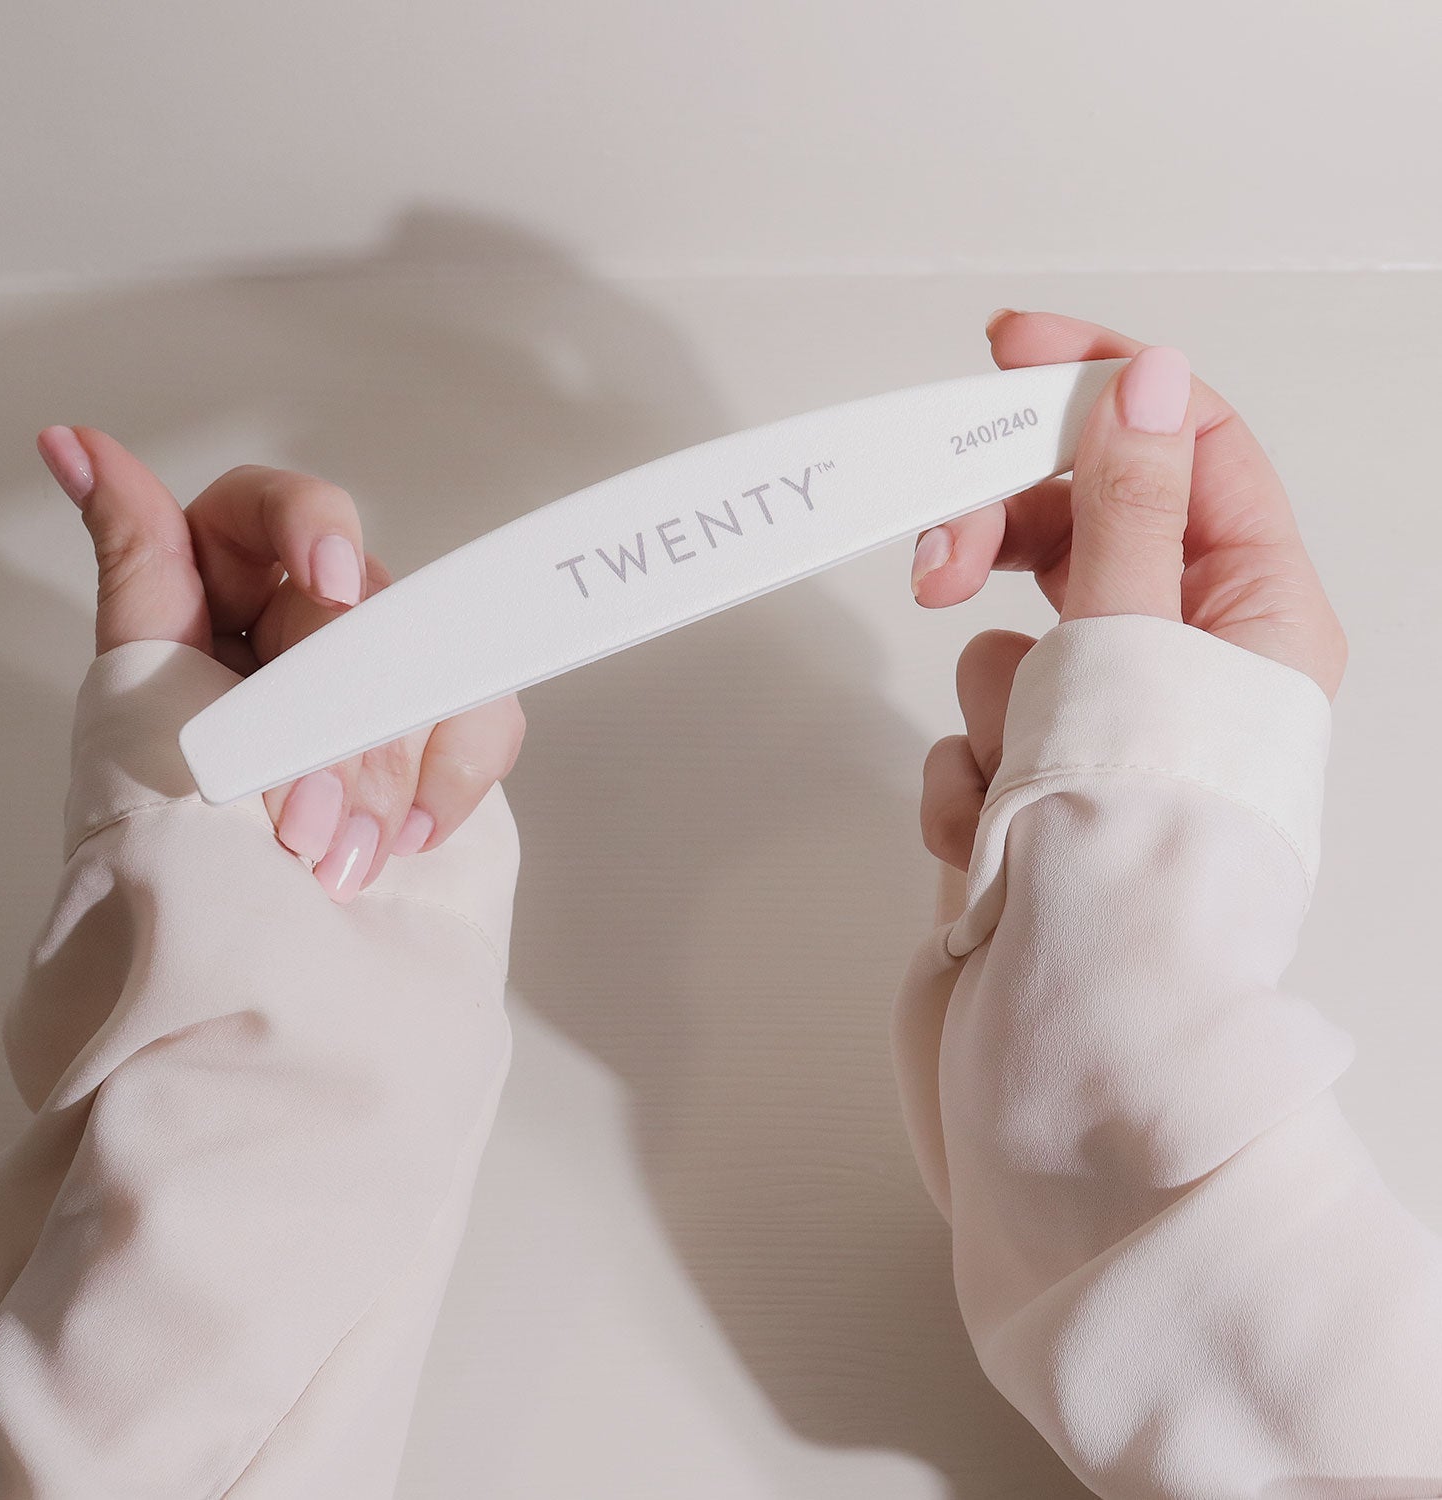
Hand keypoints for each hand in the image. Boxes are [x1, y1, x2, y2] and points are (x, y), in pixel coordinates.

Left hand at [37, 425, 525, 901]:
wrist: (232, 945)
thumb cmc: (168, 826)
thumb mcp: (138, 687)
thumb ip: (138, 566)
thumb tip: (77, 448)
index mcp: (228, 588)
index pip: (279, 509)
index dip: (314, 529)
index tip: (330, 584)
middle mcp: (309, 626)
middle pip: (364, 609)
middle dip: (338, 720)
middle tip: (301, 807)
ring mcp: (381, 683)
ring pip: (434, 666)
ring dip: (386, 770)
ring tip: (332, 850)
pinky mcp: (437, 736)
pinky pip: (486, 720)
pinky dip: (450, 783)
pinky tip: (400, 835)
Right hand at [916, 310, 1346, 871]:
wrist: (1071, 1043)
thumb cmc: (1131, 863)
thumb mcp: (1131, 646)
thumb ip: (1127, 508)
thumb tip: (1147, 383)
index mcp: (1256, 621)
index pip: (1191, 447)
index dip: (1102, 387)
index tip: (1008, 352)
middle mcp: (1188, 671)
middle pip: (1083, 536)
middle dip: (1003, 550)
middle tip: (940, 557)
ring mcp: (1105, 736)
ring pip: (1011, 645)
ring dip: (993, 705)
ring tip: (1018, 775)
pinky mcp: (1034, 790)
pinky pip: (974, 730)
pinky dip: (968, 776)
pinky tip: (994, 835)